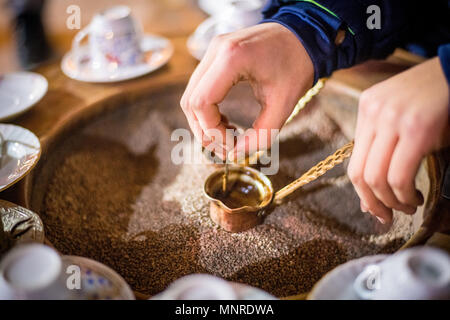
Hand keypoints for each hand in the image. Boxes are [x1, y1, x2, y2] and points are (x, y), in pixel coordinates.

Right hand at [180, 23, 313, 158]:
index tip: (231, 147)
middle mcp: (215, 51)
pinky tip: (225, 121)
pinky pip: (200, 88)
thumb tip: (237, 155)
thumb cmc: (297, 65)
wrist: (304, 34)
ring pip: (191, 96)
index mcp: (231, 58)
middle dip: (205, 131)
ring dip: (204, 122)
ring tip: (228, 135)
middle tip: (226, 148)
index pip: (201, 103)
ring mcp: (212, 51)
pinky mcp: (214, 55)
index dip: (211, 131)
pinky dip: (207, 110)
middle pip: (191, 102)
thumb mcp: (284, 105)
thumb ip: (261, 135)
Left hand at [348, 57, 448, 223]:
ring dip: (390, 202)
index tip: (374, 208)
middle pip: (359, 173)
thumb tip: (368, 201)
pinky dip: (404, 195)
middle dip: (372, 203)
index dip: (362, 192)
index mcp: (367, 107)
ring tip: (406, 207)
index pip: (354, 161)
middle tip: (386, 217)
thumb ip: (385, 153)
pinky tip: (415, 197)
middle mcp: (373, 112)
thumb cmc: (438, 99)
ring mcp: (391, 118)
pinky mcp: (416, 127)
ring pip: (376, 177)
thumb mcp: (404, 120)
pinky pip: (399, 175)